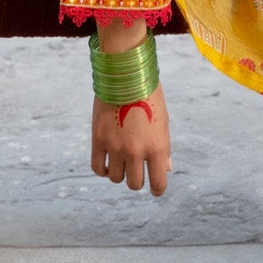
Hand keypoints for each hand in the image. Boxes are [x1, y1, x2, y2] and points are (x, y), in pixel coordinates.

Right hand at [91, 81, 171, 195]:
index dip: (158, 188)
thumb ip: (163, 148)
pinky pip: (98, 168)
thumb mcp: (163, 121)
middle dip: (137, 179)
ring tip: (122, 159)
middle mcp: (136, 151)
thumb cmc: (149, 96)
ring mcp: (116, 147)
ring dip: (119, 172)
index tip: (156, 187)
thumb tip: (165, 169)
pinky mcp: (98, 140)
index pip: (158, 183)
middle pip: (135, 184)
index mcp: (157, 147)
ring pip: (115, 178)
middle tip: (137, 168)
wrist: (126, 73)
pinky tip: (108, 162)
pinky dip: (103, 170)